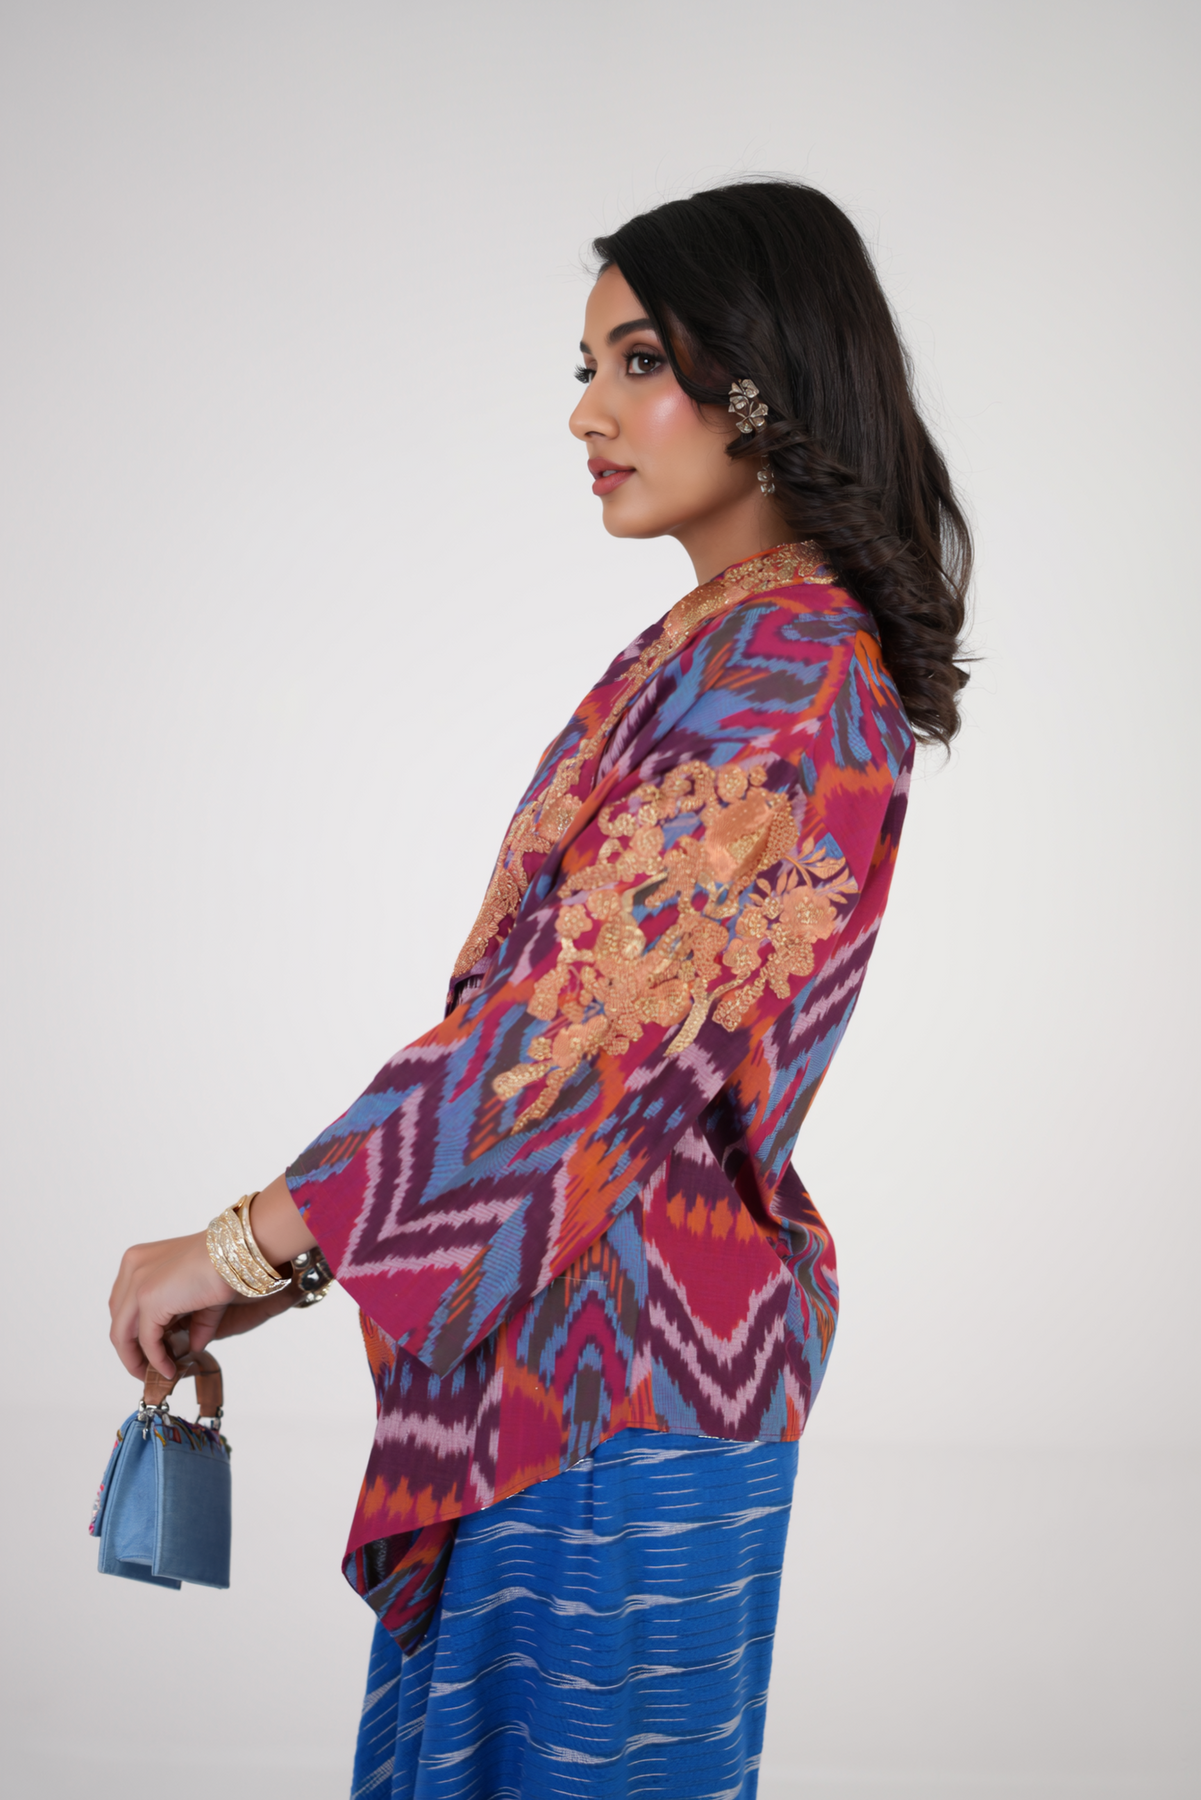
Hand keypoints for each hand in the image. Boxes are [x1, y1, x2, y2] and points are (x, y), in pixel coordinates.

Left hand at [108, 1230, 259, 1381]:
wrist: (236, 1253)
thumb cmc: (225, 1263)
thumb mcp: (199, 1293)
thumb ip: (192, 1319)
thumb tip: (194, 1346)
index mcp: (139, 1259)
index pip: (123, 1305)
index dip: (133, 1332)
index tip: (147, 1352)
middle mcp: (132, 1268)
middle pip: (119, 1320)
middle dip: (131, 1350)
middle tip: (148, 1369)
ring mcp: (137, 1282)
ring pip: (122, 1334)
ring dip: (136, 1361)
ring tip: (154, 1375)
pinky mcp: (148, 1298)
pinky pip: (147, 1340)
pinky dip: (156, 1359)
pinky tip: (169, 1369)